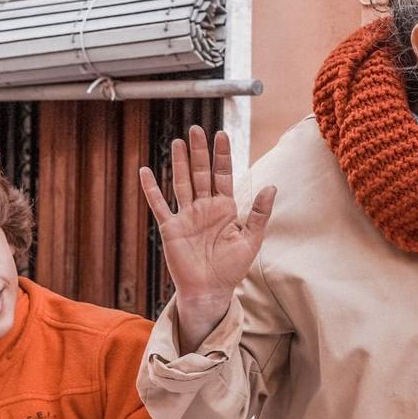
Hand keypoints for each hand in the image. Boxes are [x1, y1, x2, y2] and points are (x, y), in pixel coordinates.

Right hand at [139, 125, 276, 310]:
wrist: (211, 290)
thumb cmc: (231, 268)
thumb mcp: (251, 240)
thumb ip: (260, 213)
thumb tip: (272, 186)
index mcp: (225, 208)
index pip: (223, 175)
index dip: (222, 155)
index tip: (221, 134)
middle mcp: (204, 208)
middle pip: (201, 173)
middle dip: (199, 151)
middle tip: (196, 128)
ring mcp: (186, 216)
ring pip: (182, 183)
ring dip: (179, 163)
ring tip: (177, 141)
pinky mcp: (171, 228)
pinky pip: (159, 205)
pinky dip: (151, 189)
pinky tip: (146, 172)